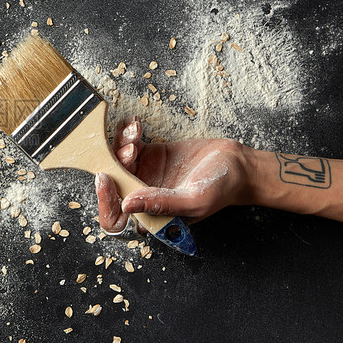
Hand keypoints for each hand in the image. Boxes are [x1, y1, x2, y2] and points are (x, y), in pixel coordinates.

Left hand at [95, 116, 251, 233]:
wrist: (237, 164)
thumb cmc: (221, 188)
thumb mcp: (194, 199)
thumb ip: (162, 203)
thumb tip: (127, 204)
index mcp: (151, 215)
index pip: (116, 218)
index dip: (105, 202)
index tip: (105, 178)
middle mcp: (143, 197)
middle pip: (112, 185)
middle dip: (113, 164)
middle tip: (130, 150)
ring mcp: (144, 175)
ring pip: (117, 162)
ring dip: (121, 145)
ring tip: (135, 135)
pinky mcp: (149, 156)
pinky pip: (128, 145)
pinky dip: (127, 134)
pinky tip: (135, 125)